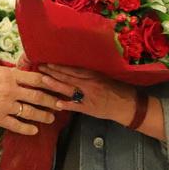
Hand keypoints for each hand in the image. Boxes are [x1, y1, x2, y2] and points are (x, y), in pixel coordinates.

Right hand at [0, 65, 72, 134]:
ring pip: (30, 111)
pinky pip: (16, 125)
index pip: (35, 78)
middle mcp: (10, 89)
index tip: (59, 85)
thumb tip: (17, 73)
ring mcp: (5, 105)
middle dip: (51, 101)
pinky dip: (27, 128)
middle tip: (61, 104)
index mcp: (9, 75)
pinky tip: (34, 130)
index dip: (50, 82)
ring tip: (50, 118)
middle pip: (37, 96)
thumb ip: (5, 72)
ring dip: (43, 115)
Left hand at [40, 65, 166, 140]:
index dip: (59, 65)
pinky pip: (76, 106)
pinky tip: (56, 104)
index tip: (47, 60)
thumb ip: (88, 74)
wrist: (128, 104)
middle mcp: (89, 84)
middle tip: (39, 67)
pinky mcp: (89, 109)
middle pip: (68, 77)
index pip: (72, 68)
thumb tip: (72, 67)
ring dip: (55, 85)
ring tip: (43, 80)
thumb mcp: (103, 77)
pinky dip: (67, 105)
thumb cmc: (115, 89)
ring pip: (69, 89)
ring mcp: (89, 97)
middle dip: (53, 72)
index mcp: (93, 75)